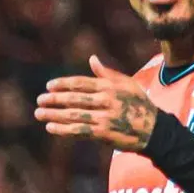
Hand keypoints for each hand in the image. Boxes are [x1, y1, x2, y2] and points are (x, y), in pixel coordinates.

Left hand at [35, 55, 157, 151]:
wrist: (154, 129)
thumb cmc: (139, 104)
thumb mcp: (127, 83)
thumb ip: (107, 73)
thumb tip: (92, 59)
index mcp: (109, 86)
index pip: (81, 83)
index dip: (63, 84)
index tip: (49, 86)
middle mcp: (106, 100)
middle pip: (74, 99)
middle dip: (54, 99)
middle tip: (39, 100)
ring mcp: (104, 117)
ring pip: (74, 115)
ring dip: (54, 114)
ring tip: (39, 113)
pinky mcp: (104, 133)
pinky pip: (79, 130)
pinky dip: (63, 129)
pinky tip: (51, 127)